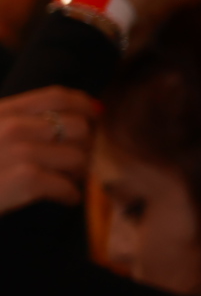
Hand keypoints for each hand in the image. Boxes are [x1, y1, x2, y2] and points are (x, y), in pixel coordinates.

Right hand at [0, 87, 98, 211]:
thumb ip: (17, 120)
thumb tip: (76, 114)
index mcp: (2, 111)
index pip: (57, 96)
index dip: (84, 104)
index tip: (95, 113)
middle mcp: (12, 126)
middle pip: (78, 127)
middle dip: (84, 145)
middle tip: (75, 161)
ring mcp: (19, 152)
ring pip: (78, 158)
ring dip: (78, 173)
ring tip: (67, 181)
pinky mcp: (25, 180)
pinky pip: (68, 186)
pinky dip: (71, 196)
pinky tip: (65, 199)